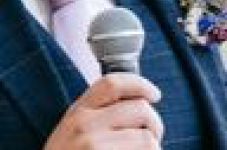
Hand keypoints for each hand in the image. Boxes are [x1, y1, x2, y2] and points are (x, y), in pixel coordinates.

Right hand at [43, 73, 162, 148]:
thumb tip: (134, 103)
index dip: (139, 84)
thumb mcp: (71, 130)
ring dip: (153, 149)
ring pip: (148, 140)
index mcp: (78, 111)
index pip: (112, 83)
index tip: (154, 93)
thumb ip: (95, 113)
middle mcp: (85, 124)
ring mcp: (95, 146)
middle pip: (140, 110)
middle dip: (155, 124)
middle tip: (152, 137)